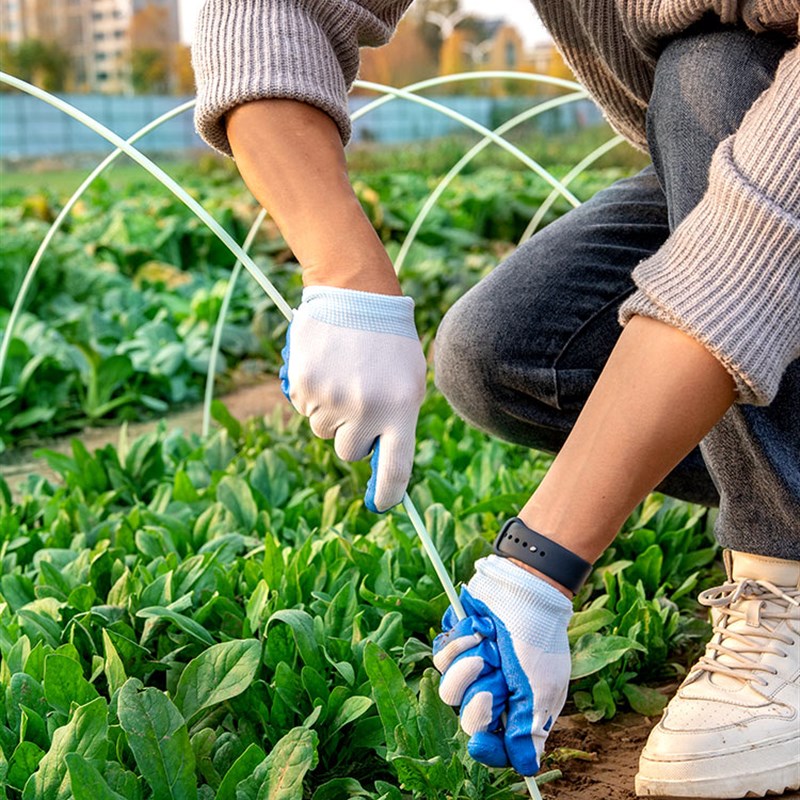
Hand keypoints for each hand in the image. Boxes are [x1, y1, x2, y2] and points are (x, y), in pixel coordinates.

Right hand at [280, 286, 425, 511]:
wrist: (356, 295)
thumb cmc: (390, 343)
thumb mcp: (409, 382)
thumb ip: (398, 422)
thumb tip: (380, 465)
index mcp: (402, 409)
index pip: (396, 469)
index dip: (388, 494)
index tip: (380, 505)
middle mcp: (367, 408)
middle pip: (349, 452)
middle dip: (352, 436)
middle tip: (359, 401)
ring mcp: (333, 397)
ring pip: (323, 430)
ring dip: (331, 412)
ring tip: (345, 374)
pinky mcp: (305, 384)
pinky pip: (305, 409)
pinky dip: (313, 394)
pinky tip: (327, 366)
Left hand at [433, 555, 572, 775]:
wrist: (524, 589)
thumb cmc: (538, 639)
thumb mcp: (542, 688)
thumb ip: (528, 728)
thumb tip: (525, 768)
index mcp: (515, 710)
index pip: (494, 747)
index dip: (486, 750)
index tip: (479, 743)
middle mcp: (490, 693)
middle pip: (467, 719)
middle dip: (481, 694)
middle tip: (498, 672)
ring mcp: (470, 669)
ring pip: (448, 687)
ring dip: (470, 663)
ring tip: (491, 643)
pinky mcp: (453, 645)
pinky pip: (440, 655)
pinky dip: (460, 640)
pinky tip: (479, 628)